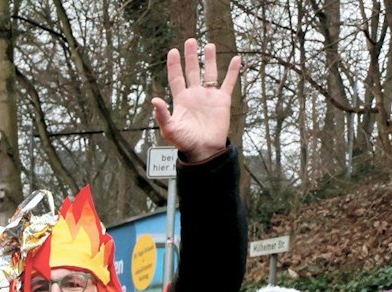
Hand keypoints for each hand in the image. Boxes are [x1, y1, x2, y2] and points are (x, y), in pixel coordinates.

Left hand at [152, 38, 241, 161]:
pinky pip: (229, 83)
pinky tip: (236, 59)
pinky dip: (233, 71)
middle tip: (190, 40)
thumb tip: (154, 100)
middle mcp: (195, 95)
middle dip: (191, 56)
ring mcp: (209, 97)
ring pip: (210, 73)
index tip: (173, 51)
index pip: (176, 78)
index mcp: (181, 100)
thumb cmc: (185, 142)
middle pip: (192, 71)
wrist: (204, 150)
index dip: (174, 65)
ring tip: (208, 45)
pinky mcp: (223, 101)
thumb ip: (162, 114)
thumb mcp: (170, 129)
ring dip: (209, 60)